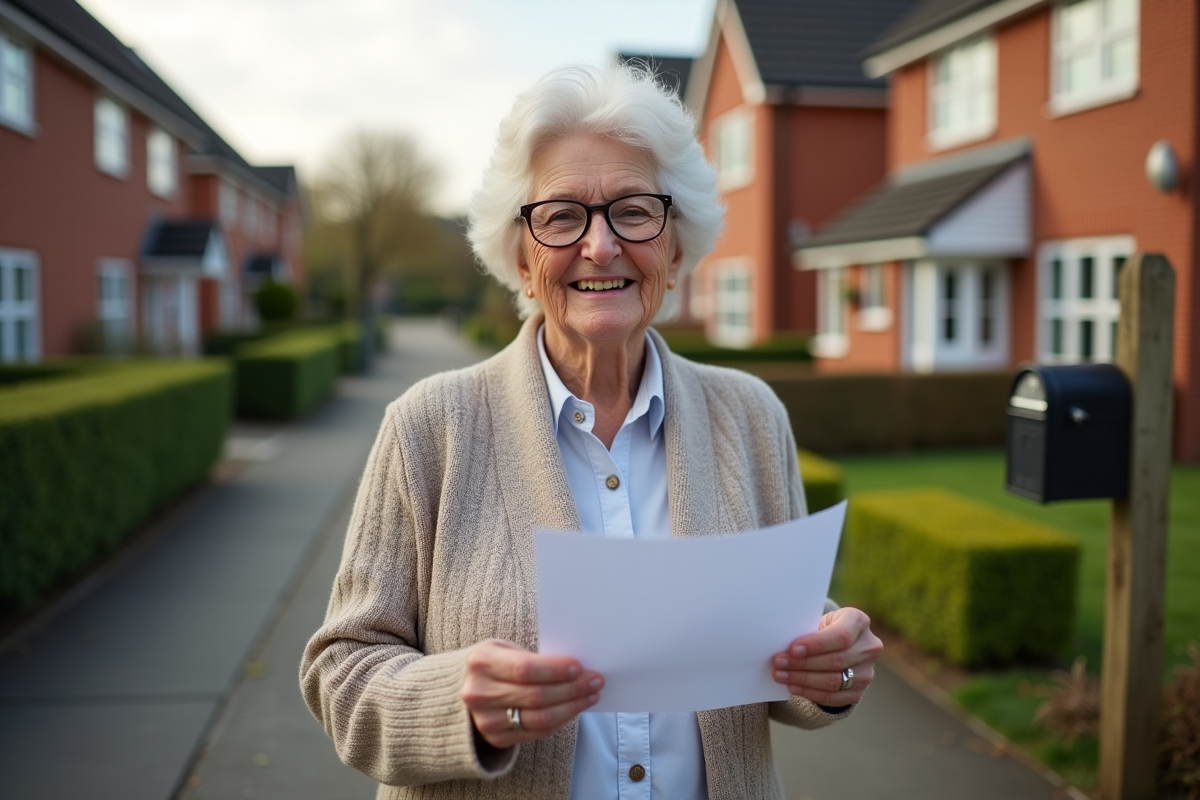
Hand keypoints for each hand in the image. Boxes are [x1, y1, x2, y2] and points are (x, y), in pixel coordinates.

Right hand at [462, 639, 603, 748]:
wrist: (460, 691)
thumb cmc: (492, 664)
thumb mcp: (502, 650)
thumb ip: (531, 657)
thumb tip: (575, 667)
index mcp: (481, 662)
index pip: (525, 669)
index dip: (555, 670)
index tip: (579, 667)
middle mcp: (480, 693)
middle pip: (536, 696)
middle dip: (572, 689)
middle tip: (595, 681)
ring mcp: (486, 720)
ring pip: (539, 718)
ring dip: (571, 707)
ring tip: (591, 695)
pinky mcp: (496, 738)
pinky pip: (537, 732)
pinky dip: (560, 720)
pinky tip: (574, 709)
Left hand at [770, 607, 881, 706]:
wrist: (837, 645)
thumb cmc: (823, 629)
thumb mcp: (819, 621)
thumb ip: (807, 631)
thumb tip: (782, 646)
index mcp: (859, 621)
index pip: (841, 636)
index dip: (816, 644)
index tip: (793, 649)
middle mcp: (868, 647)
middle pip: (836, 660)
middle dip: (803, 663)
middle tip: (779, 663)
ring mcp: (866, 672)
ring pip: (832, 681)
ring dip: (802, 679)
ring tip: (781, 675)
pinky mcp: (857, 692)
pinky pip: (832, 697)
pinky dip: (809, 692)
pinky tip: (793, 687)